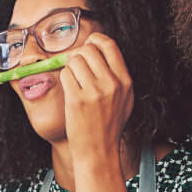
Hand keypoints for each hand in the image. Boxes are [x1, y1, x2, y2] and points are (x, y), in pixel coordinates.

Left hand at [58, 34, 134, 170]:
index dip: (95, 40)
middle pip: (89, 49)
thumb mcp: (124, 99)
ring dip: (70, 67)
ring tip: (74, 80)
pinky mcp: (77, 100)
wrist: (99, 151)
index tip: (88, 45)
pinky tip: (70, 90)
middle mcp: (112, 84)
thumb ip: (116, 75)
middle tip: (76, 66)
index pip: (109, 45)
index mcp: (125, 81)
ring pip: (75, 60)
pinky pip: (65, 74)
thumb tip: (97, 49)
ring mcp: (94, 92)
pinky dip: (65, 79)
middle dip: (79, 54)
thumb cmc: (109, 126)